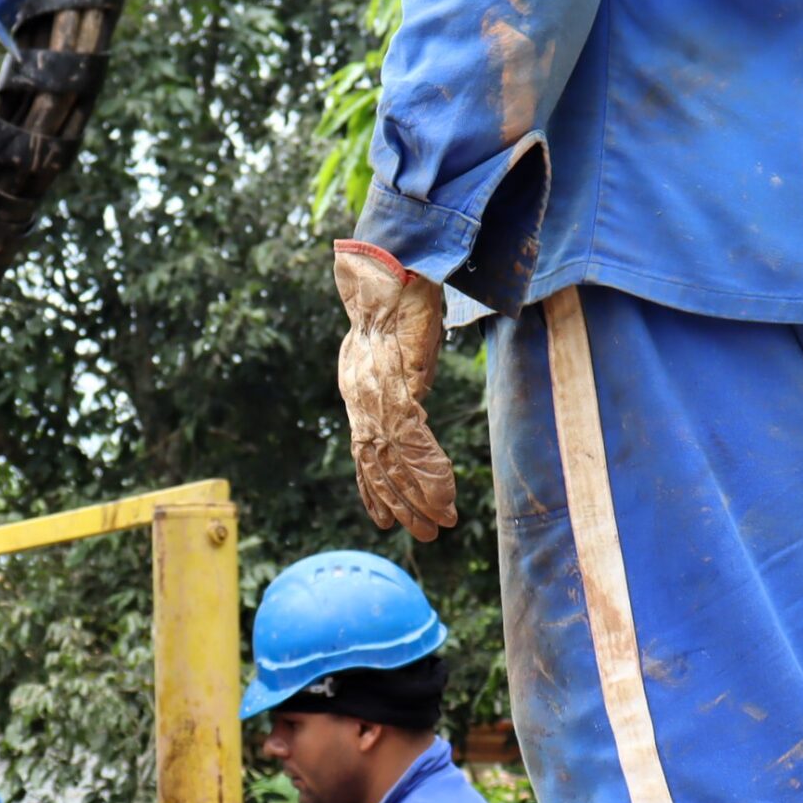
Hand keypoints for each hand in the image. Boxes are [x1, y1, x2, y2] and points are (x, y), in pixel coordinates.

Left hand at [333, 240, 457, 541]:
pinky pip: (410, 438)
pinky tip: (443, 492)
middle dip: (400, 503)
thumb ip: (403, 380)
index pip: (364, 453)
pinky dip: (427, 468)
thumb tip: (415, 397)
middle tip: (422, 534)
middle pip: (377, 466)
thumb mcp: (400, 351)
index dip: (373, 488)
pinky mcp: (395, 383)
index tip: (384, 517)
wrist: (394, 268)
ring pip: (393, 460)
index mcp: (360, 392)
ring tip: (439, 523)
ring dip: (418, 495)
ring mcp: (376, 393)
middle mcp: (362, 399)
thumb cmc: (402, 301)